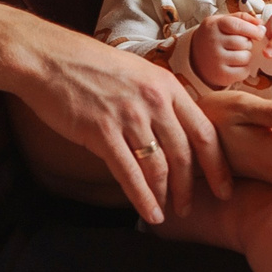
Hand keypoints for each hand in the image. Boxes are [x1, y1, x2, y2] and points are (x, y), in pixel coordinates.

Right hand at [16, 30, 230, 224]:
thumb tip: (174, 129)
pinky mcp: (102, 131)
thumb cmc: (88, 65)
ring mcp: (128, 116)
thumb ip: (158, 98)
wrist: (47, 57)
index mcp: (166, 85)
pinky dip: (142, 199)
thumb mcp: (136, 72)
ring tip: (167, 213)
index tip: (223, 187)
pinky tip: (149, 214)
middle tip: (189, 208)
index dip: (218, 166)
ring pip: (159, 168)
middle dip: (190, 188)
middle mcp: (154, 101)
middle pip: (185, 155)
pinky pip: (129, 174)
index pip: (205, 132)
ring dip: (165, 196)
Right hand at [186, 13, 263, 87]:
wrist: (195, 57)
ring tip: (236, 54)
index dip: (252, 29)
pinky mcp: (221, 75)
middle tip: (239, 44)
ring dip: (246, 56)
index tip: (259, 32)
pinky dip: (244, 69)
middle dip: (247, 43)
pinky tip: (235, 65)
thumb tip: (261, 23)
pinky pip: (244, 71)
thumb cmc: (214, 36)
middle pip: (244, 42)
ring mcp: (216, 60)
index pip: (237, 25)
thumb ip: (241, 18)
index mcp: (213, 25)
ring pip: (246, 57)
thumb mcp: (221, 21)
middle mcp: (212, 42)